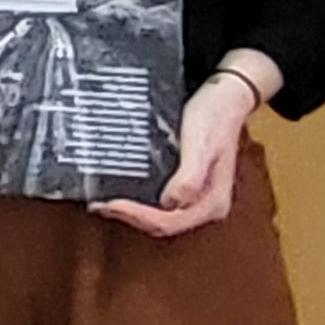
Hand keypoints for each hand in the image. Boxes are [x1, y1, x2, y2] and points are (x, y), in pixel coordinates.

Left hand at [99, 57, 273, 237]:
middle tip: (99, 206)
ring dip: (133, 214)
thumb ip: (190, 177)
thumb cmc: (213, 119)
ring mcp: (198, 198)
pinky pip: (162, 204)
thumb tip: (170, 203)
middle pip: (165, 225)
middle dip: (131, 219)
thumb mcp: (201, 145)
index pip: (171, 222)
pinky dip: (141, 204)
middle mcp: (207, 206)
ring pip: (162, 217)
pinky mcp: (189, 187)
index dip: (139, 218)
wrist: (225, 100)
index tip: (111, 206)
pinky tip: (123, 193)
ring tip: (104, 204)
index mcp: (213, 202)